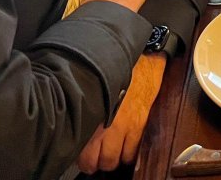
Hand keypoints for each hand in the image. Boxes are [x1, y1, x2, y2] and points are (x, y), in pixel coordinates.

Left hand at [76, 53, 166, 172]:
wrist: (143, 58)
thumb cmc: (118, 70)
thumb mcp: (94, 87)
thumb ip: (87, 108)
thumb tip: (77, 125)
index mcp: (90, 114)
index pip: (82, 152)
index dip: (84, 158)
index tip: (86, 155)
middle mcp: (103, 124)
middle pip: (98, 161)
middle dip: (98, 161)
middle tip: (99, 155)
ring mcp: (122, 126)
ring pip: (114, 161)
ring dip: (114, 159)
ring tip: (114, 150)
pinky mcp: (139, 124)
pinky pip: (132, 153)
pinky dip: (129, 154)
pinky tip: (128, 145)